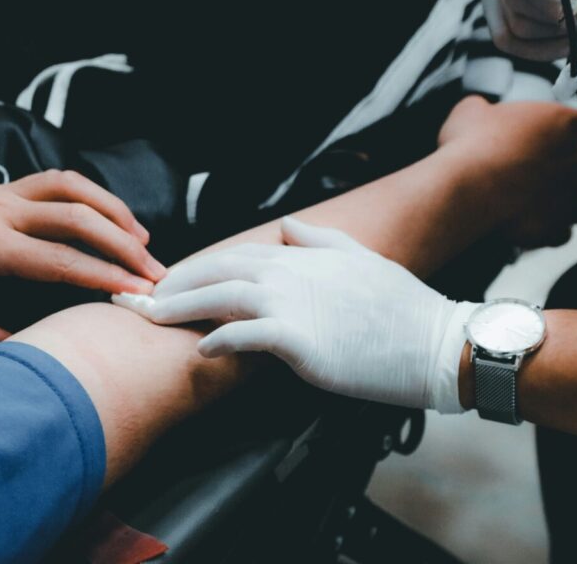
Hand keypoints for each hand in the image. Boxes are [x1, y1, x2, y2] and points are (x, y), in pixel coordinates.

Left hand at [0, 166, 164, 350]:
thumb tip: (19, 349)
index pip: (57, 261)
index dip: (102, 277)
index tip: (138, 294)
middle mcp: (0, 212)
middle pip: (78, 218)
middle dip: (124, 247)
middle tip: (157, 275)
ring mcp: (3, 193)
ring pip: (74, 190)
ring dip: (115, 213)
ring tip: (145, 242)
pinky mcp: (3, 188)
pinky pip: (59, 182)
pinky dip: (92, 196)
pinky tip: (108, 217)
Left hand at [114, 217, 475, 411]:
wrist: (433, 342)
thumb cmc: (399, 308)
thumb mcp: (360, 258)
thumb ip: (320, 239)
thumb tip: (287, 226)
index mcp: (302, 255)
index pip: (235, 255)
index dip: (198, 267)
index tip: (171, 280)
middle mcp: (290, 272)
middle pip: (217, 272)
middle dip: (174, 284)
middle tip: (143, 299)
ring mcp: (292, 303)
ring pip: (220, 298)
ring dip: (180, 308)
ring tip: (152, 319)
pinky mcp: (297, 339)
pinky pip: (244, 337)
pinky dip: (218, 341)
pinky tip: (200, 351)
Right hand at [439, 96, 576, 247]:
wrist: (465, 188)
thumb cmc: (469, 147)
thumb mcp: (469, 113)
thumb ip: (482, 108)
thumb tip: (476, 109)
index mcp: (562, 123)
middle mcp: (575, 159)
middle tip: (567, 176)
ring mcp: (568, 196)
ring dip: (574, 206)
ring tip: (556, 207)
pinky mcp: (554, 226)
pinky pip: (563, 234)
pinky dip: (552, 233)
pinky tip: (538, 228)